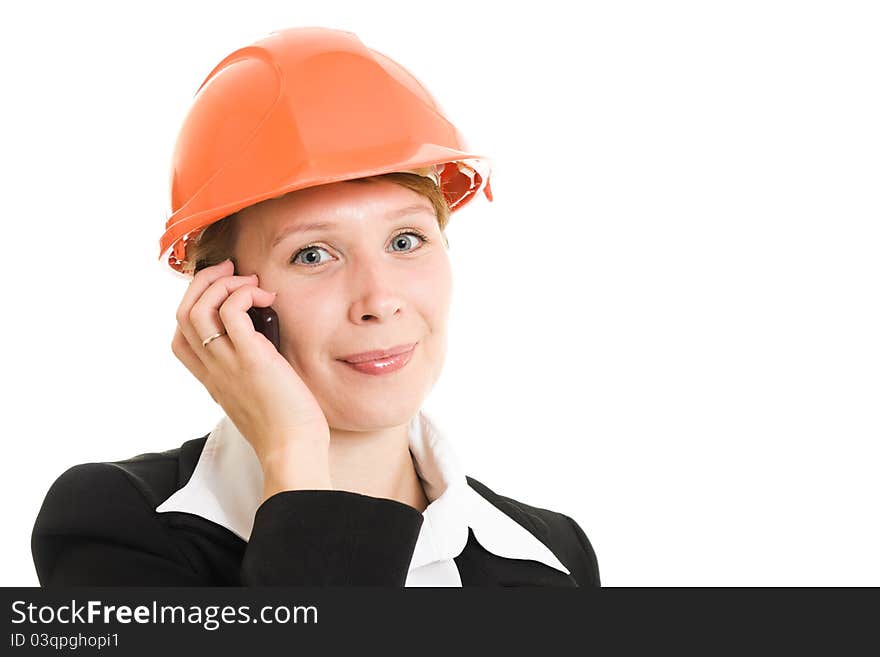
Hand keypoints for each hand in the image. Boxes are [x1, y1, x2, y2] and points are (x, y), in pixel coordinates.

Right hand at [170, 259, 331, 491]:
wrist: (292, 450)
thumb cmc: (286, 427)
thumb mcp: (259, 396)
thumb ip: (252, 372)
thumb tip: (267, 345)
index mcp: (212, 379)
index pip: (180, 338)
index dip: (194, 306)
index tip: (222, 293)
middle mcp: (212, 369)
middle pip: (182, 314)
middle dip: (203, 283)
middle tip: (232, 271)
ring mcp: (227, 363)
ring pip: (197, 309)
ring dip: (221, 284)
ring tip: (250, 283)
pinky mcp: (251, 359)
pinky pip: (230, 312)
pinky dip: (243, 294)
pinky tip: (266, 298)